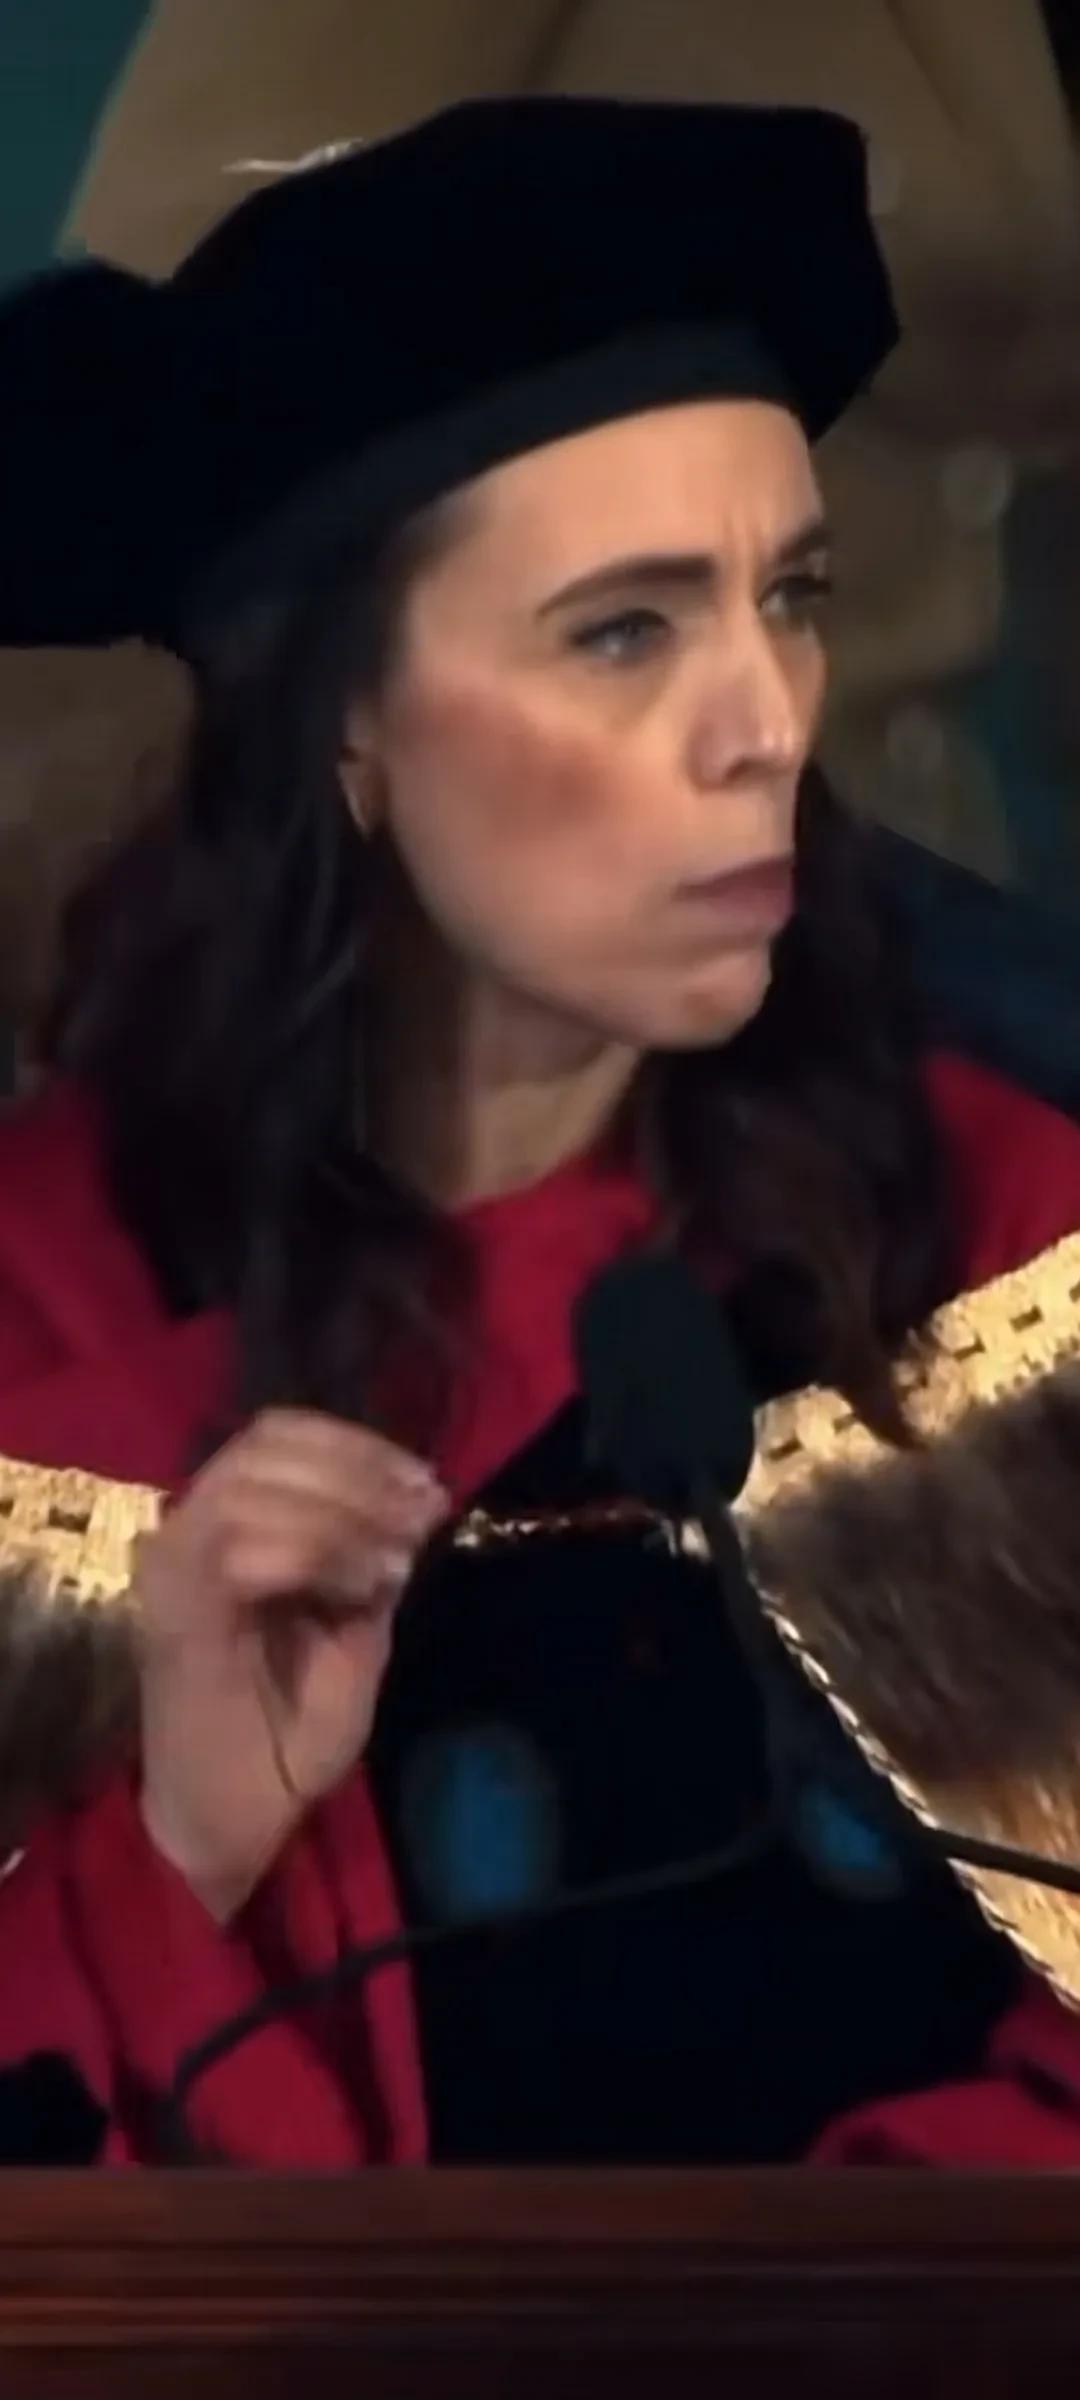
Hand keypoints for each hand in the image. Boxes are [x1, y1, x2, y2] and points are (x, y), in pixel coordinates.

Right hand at [134, 1410, 449, 1919]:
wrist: (231, 1823)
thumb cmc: (285, 1734)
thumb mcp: (353, 1631)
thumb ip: (369, 1561)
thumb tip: (412, 1504)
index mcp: (225, 1523)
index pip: (278, 1435)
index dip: (357, 1446)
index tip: (426, 1482)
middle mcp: (185, 1530)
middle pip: (266, 1447)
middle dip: (360, 1472)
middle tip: (421, 1516)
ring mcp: (171, 1569)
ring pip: (252, 1488)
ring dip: (342, 1513)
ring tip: (393, 1562)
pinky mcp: (171, 1616)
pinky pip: (237, 1552)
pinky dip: (314, 1552)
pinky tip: (362, 1587)